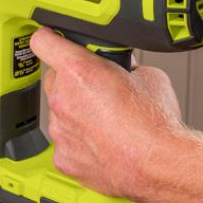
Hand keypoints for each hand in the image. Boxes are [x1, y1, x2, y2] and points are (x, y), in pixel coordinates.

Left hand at [29, 27, 185, 201]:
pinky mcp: (63, 157)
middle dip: (73, 81)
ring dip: (77, 112)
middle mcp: (63, 99)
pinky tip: (103, 142)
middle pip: (54, 79)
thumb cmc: (154, 123)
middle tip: (99, 89)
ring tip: (108, 121)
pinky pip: (66, 141)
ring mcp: (60, 130)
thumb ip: (123, 65)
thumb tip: (121, 67)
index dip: (49, 39)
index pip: (43, 42)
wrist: (158, 163)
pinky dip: (80, 141)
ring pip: (60, 112)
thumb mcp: (147, 74)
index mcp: (79, 71)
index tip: (53, 41)